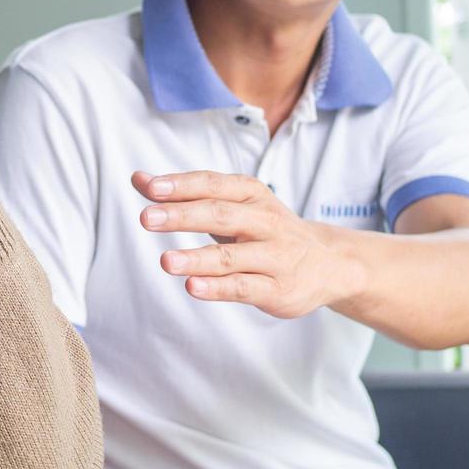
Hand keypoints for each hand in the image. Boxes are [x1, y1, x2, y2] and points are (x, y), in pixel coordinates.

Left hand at [131, 169, 363, 317]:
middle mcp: (264, 221)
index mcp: (251, 194)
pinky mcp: (277, 289)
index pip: (213, 185)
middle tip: (147, 218)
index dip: (181, 185)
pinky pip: (244, 287)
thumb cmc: (266, 231)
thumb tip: (139, 179)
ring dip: (197, 258)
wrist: (329, 264)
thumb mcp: (232, 206)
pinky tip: (192, 287)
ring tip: (166, 261)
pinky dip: (217, 288)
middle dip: (182, 215)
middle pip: (220, 215)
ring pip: (231, 256)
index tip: (150, 187)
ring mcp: (273, 256)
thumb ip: (185, 194)